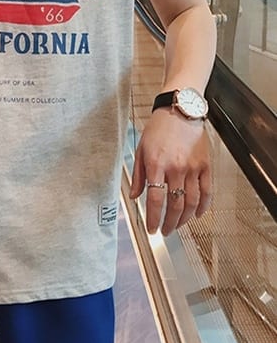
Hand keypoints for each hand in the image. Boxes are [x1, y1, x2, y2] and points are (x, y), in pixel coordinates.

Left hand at [130, 108, 211, 235]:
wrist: (180, 111)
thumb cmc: (158, 128)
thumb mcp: (141, 149)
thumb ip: (138, 175)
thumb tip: (134, 196)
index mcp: (156, 164)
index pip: (155, 199)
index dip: (153, 218)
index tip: (152, 229)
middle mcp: (175, 168)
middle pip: (174, 204)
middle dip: (169, 223)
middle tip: (165, 231)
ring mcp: (193, 168)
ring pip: (191, 202)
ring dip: (184, 219)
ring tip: (178, 225)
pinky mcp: (206, 166)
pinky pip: (207, 192)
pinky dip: (203, 207)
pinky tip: (197, 215)